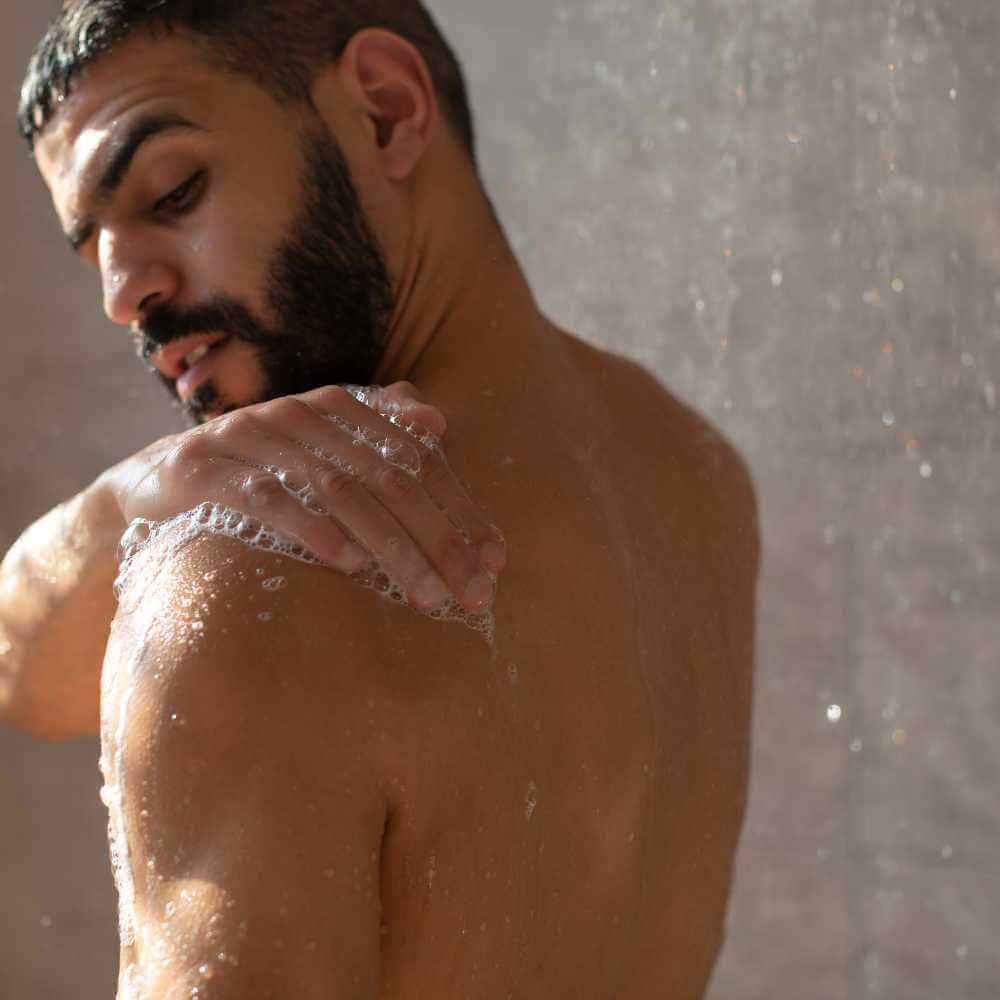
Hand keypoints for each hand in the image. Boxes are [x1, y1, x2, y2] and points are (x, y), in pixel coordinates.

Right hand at [97, 383, 504, 611]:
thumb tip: (436, 419)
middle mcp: (299, 414)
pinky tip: (347, 562)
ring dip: (388, 545)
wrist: (156, 482)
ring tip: (425, 592)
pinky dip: (311, 528)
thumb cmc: (259, 472)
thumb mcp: (320, 452)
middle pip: (387, 478)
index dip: (460, 508)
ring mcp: (250, 437)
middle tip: (472, 592)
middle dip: (438, 538)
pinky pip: (268, 498)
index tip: (495, 560)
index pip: (415, 459)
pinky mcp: (206, 469)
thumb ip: (375, 433)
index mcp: (336, 406)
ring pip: (338, 490)